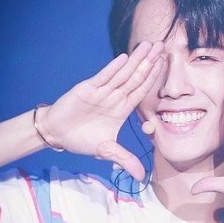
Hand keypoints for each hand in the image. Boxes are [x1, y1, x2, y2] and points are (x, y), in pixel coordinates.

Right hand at [38, 41, 163, 180]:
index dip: (153, 78)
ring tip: (149, 45)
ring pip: (122, 74)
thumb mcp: (107, 151)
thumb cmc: (82, 139)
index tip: (165, 65)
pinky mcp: (86, 90)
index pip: (141, 91)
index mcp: (122, 109)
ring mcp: (101, 92)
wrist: (58, 134)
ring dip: (136, 61)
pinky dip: (113, 69)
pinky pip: (102, 78)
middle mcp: (114, 97)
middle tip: (162, 46)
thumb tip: (142, 177)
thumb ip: (125, 160)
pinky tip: (125, 58)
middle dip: (149, 63)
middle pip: (135, 78)